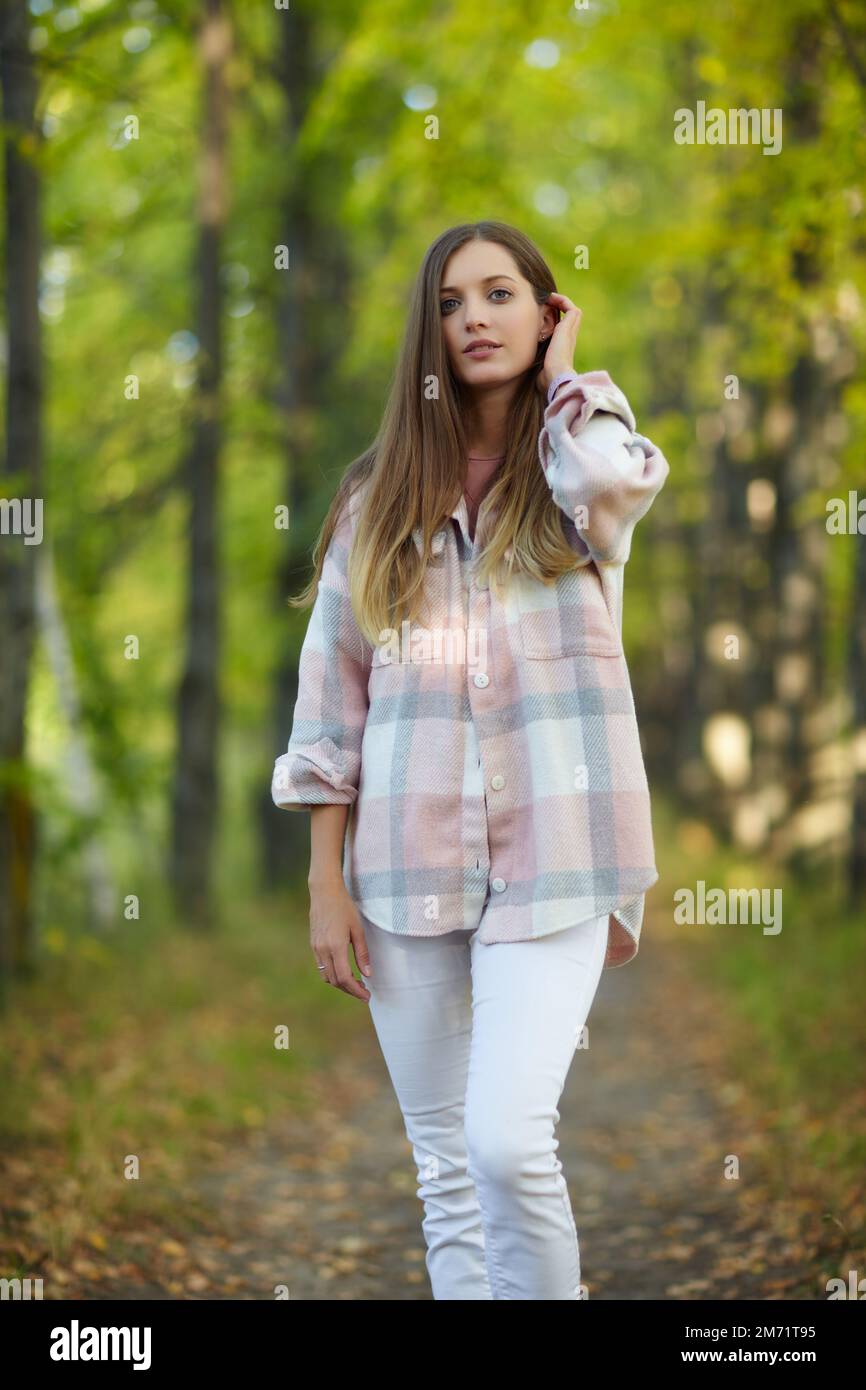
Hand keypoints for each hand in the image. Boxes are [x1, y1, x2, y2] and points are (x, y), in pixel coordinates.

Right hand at [309, 882, 371, 1001]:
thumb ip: (362, 953)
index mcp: (335, 947)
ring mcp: (316, 948)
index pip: (344, 978)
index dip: (356, 990)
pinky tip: (344, 970)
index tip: (366, 996)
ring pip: (326, 976)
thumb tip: (368, 974)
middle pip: (335, 981)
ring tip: (355, 982)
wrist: (324, 892)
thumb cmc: (344, 907)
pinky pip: (321, 967)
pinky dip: (332, 974)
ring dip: (340, 983)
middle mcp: (323, 950)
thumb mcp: (358, 929)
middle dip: (349, 990)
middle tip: (364, 991)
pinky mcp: (313, 945)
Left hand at [536, 292, 581, 396]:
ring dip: (560, 303)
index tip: (540, 318)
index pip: (562, 332)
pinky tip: (549, 298)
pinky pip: (571, 308)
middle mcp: (568, 339)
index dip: (554, 323)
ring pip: (572, 312)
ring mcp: (570, 333)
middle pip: (569, 320)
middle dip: (558, 310)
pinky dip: (562, 301)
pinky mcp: (569, 327)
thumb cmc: (545, 380)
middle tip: (545, 304)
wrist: (556, 379)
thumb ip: (532, 365)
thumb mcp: (537, 370)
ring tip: (547, 298)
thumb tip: (519, 367)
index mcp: (562, 349)